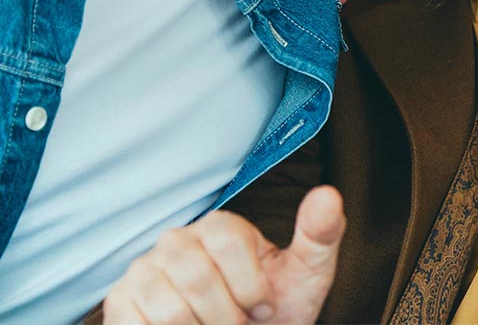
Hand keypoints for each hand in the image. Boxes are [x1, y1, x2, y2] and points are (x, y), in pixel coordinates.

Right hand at [103, 186, 344, 324]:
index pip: (230, 248)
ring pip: (171, 312)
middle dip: (228, 316)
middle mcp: (175, 241)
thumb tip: (328, 195)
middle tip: (238, 324)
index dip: (252, 288)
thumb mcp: (307, 274)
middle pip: (199, 280)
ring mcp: (142, 272)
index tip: (265, 306)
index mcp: (219, 226)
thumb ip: (320, 234)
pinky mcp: (120, 305)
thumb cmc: (275, 308)